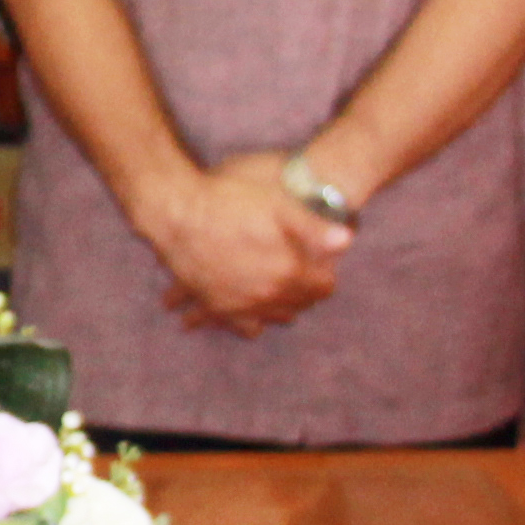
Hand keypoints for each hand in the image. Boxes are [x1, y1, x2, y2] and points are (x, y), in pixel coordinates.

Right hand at [140, 153, 352, 335]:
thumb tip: (347, 240)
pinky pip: (228, 323)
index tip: (325, 267)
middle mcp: (264, 295)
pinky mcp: (211, 303)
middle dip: (301, 297)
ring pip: (263, 320)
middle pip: (294, 307)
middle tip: (302, 285)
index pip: (322, 287)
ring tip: (275, 302)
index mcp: (287, 272)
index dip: (326, 275)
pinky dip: (236, 321)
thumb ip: (314, 226)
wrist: (177, 210)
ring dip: (272, 313)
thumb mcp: (278, 204)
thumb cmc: (230, 201)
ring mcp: (236, 303)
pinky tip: (238, 316)